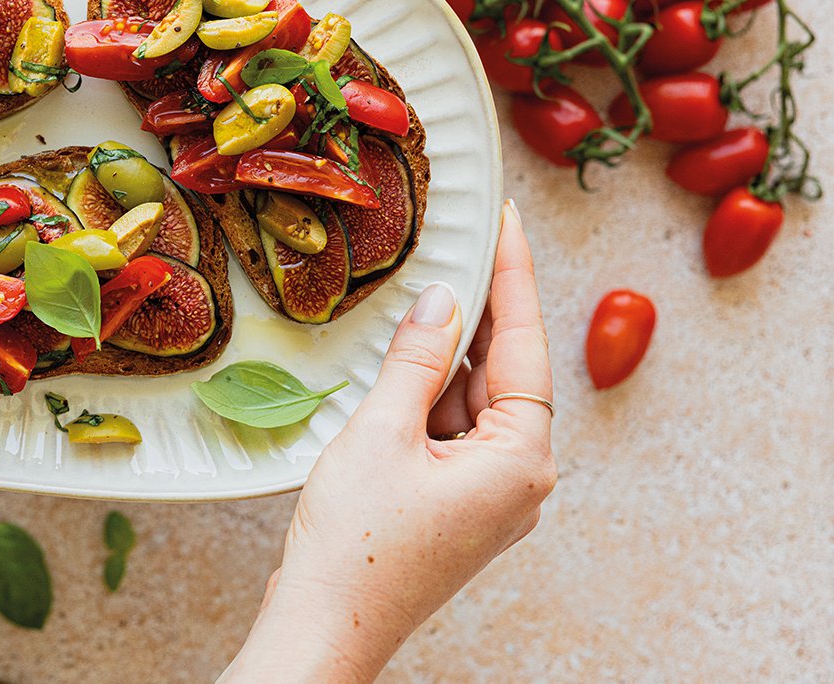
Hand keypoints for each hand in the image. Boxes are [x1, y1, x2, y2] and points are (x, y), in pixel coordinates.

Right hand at [224, 201, 555, 681]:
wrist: (324, 626)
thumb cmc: (355, 546)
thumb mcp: (382, 433)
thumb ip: (416, 359)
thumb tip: (442, 299)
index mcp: (520, 462)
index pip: (524, 345)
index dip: (513, 276)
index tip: (507, 221)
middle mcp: (519, 479)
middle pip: (501, 372)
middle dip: (474, 312)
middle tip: (456, 242)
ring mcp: (488, 495)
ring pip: (471, 399)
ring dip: (441, 355)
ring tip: (415, 294)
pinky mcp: (454, 505)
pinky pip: (450, 429)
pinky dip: (425, 394)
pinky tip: (397, 360)